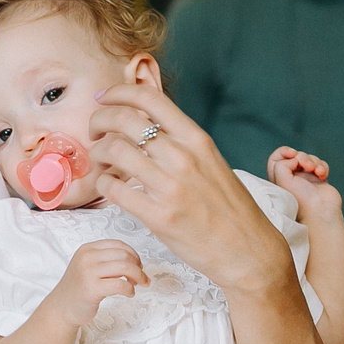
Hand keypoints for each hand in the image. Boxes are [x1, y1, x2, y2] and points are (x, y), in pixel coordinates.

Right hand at [51, 240, 148, 325]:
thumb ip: (107, 260)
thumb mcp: (88, 266)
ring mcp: (88, 272)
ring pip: (125, 267)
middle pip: (124, 255)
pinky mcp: (92, 289)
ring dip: (137, 277)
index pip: (118, 244)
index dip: (133, 254)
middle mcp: (87, 258)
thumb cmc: (78, 289)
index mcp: (87, 249)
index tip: (138, 265)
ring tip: (136, 285)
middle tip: (141, 278)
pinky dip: (130, 290)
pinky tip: (129, 294)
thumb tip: (134, 261)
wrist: (62, 307)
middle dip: (138, 267)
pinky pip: (120, 285)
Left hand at [86, 87, 296, 301]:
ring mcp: (170, 187)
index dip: (119, 92)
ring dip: (99, 154)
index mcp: (197, 140)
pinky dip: (104, 184)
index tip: (104, 98)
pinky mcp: (159, 217)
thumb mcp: (211, 162)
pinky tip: (110, 187)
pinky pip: (114, 189)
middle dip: (98, 122)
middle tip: (95, 133)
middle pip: (123, 121)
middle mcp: (183, 157)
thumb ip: (182, 143)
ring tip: (103, 163)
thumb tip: (147, 126)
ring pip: (113, 151)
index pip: (149, 99)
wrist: (248, 250)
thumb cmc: (229, 208)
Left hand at [267, 147, 343, 225]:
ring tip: (316, 171)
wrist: (321, 210)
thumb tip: (294, 159)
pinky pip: (321, 164)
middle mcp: (292, 178)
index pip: (276, 158)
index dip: (283, 152)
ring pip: (309, 159)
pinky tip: (322, 175)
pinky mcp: (319, 179)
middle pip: (295, 156)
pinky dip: (322, 167)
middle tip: (307, 167)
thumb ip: (281, 163)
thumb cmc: (300, 199)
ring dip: (314, 162)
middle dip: (302, 157)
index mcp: (279, 179)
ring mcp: (306, 178)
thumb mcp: (282, 180)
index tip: (292, 154)